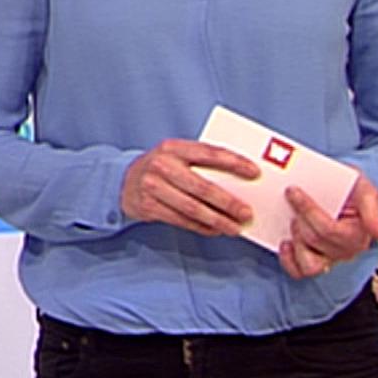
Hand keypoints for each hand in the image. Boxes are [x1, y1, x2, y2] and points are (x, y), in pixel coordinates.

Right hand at [121, 139, 259, 236]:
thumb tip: (240, 181)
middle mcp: (162, 165)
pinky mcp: (148, 207)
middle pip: (202, 187)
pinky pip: (181, 220)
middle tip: (247, 212)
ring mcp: (152, 187)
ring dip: (217, 220)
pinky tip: (215, 230)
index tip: (254, 173)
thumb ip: (201, 162)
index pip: (209, 153)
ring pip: (193, 208)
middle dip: (228, 202)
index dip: (234, 163)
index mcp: (173, 147)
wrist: (123, 181)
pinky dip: (202, 228)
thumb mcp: (176, 155)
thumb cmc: (160, 168)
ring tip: (235, 227)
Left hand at [278, 172, 377, 278]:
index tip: (293, 191)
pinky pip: (299, 272)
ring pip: (309, 264)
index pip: (329, 229)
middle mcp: (345, 251)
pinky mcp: (314, 262)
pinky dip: (288, 260)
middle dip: (300, 218)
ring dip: (297, 241)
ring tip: (293, 222)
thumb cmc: (352, 191)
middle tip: (292, 198)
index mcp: (359, 235)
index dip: (308, 210)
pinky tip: (285, 242)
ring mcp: (329, 258)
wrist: (340, 191)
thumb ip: (372, 211)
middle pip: (315, 240)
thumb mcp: (365, 191)